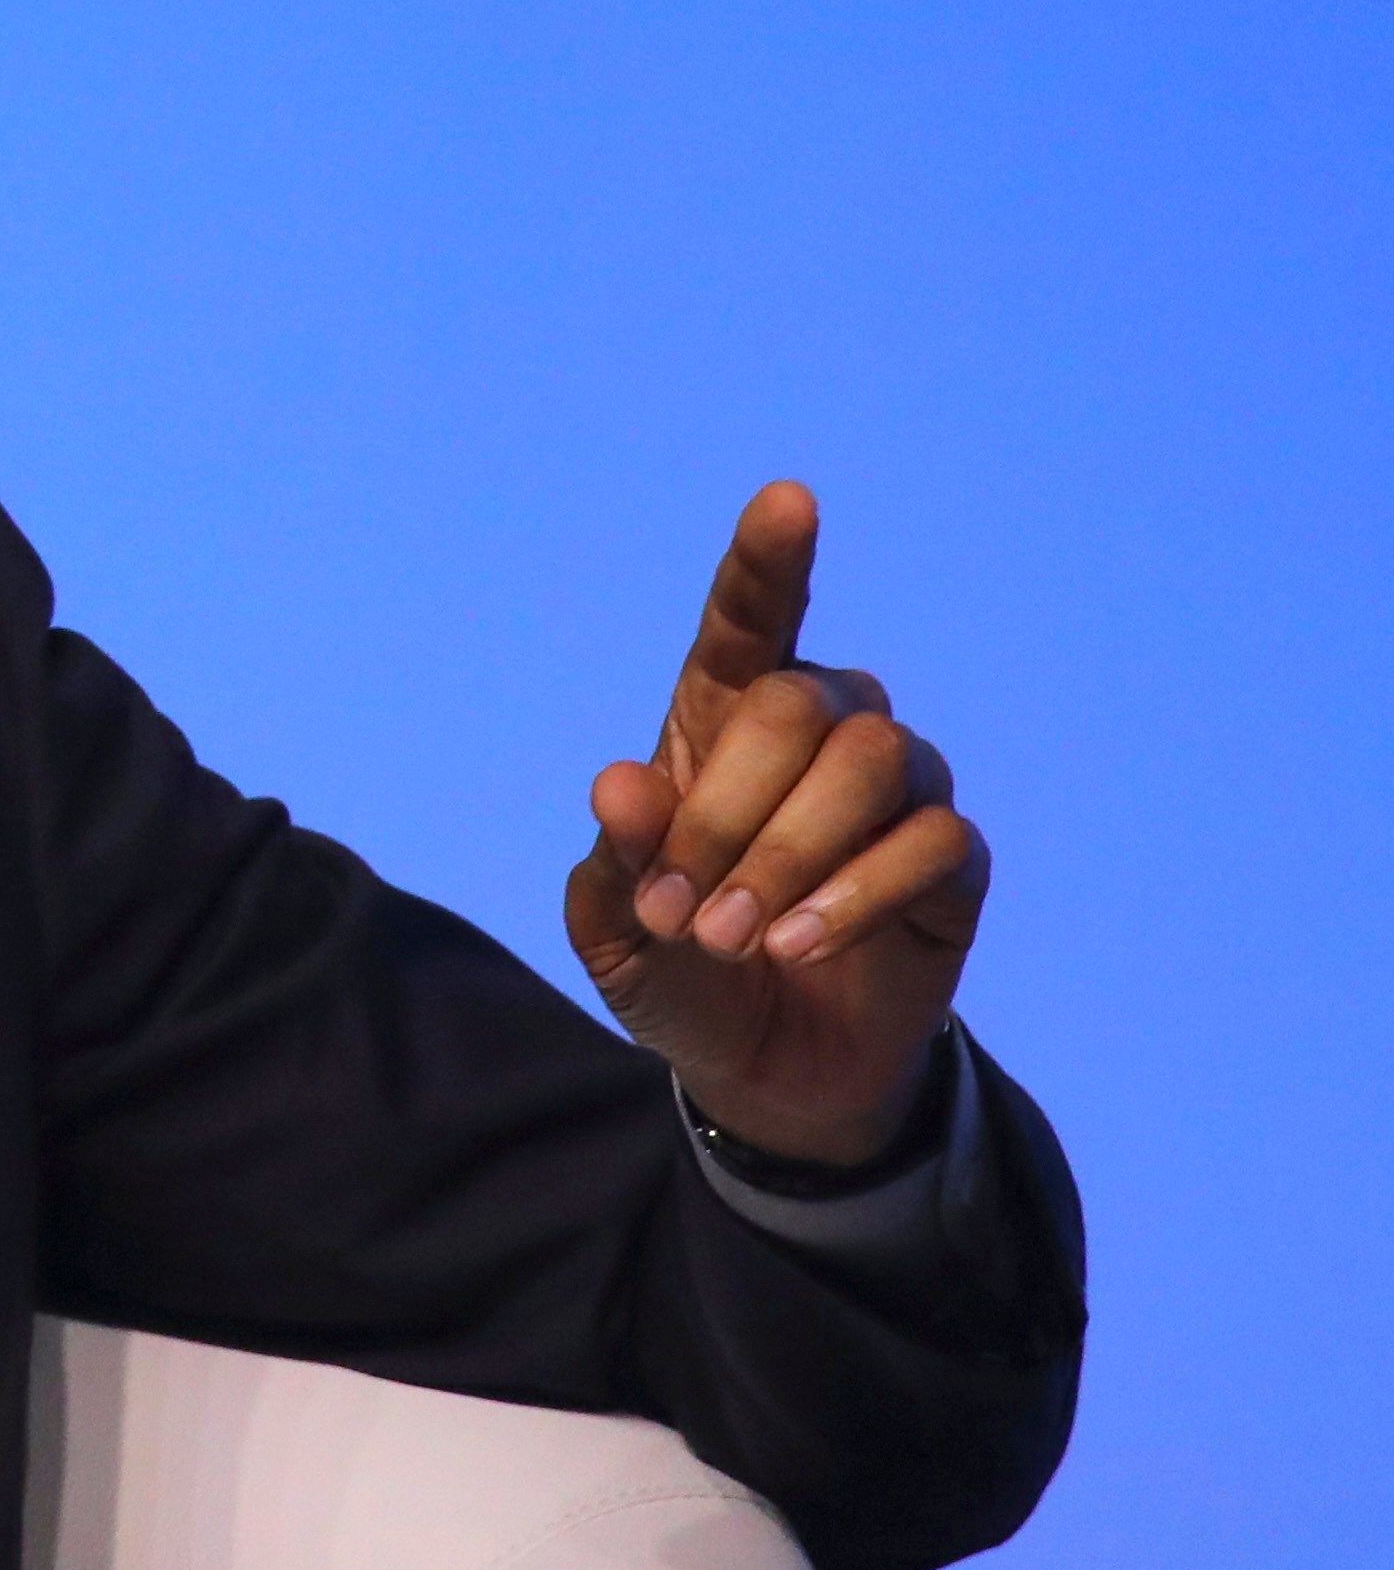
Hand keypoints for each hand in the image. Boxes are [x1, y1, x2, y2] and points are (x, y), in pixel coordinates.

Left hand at [564, 481, 989, 1166]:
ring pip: (872, 762)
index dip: (768, 563)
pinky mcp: (952, 860)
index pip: (750, 622)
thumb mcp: (617, 927)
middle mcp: (821, 732)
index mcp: (722, 720)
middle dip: (730, 812)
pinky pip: (932, 842)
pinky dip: (856, 897)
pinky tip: (803, 946)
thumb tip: (618, 781)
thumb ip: (618, 857)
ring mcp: (896, 789)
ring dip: (790, 858)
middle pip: (801, 705)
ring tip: (736, 939)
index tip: (788, 503)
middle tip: (682, 912)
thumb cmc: (679, 967)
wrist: (759, 1066)